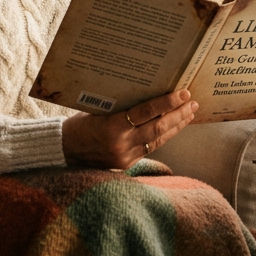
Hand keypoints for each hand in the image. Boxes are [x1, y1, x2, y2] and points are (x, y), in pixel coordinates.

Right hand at [61, 89, 197, 169]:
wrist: (63, 150)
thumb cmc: (79, 124)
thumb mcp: (98, 109)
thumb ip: (122, 106)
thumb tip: (151, 91)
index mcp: (112, 127)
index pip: (147, 113)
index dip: (167, 103)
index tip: (183, 93)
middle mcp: (121, 144)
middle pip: (158, 128)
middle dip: (178, 115)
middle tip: (192, 102)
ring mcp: (125, 157)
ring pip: (158, 140)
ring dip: (176, 126)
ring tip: (190, 113)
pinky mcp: (126, 164)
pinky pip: (150, 148)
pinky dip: (164, 136)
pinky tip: (174, 127)